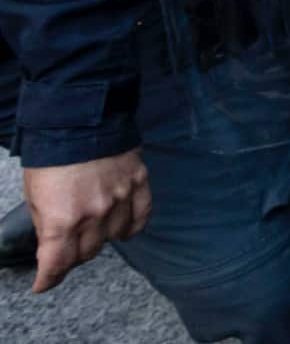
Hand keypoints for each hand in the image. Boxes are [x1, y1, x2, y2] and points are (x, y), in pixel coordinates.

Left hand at [23, 150, 151, 292]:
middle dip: (72, 257)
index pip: (57, 264)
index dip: (48, 279)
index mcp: (62, 219)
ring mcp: (120, 199)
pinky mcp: (138, 183)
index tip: (43, 283)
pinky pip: (141, 217)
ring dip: (100, 240)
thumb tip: (51, 245)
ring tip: (92, 233)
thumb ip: (45, 224)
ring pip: (114, 238)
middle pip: (86, 253)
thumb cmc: (50, 156)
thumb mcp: (34, 195)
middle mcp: (94, 214)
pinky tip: (123, 229)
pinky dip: (132, 227)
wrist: (80, 119)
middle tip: (65, 250)